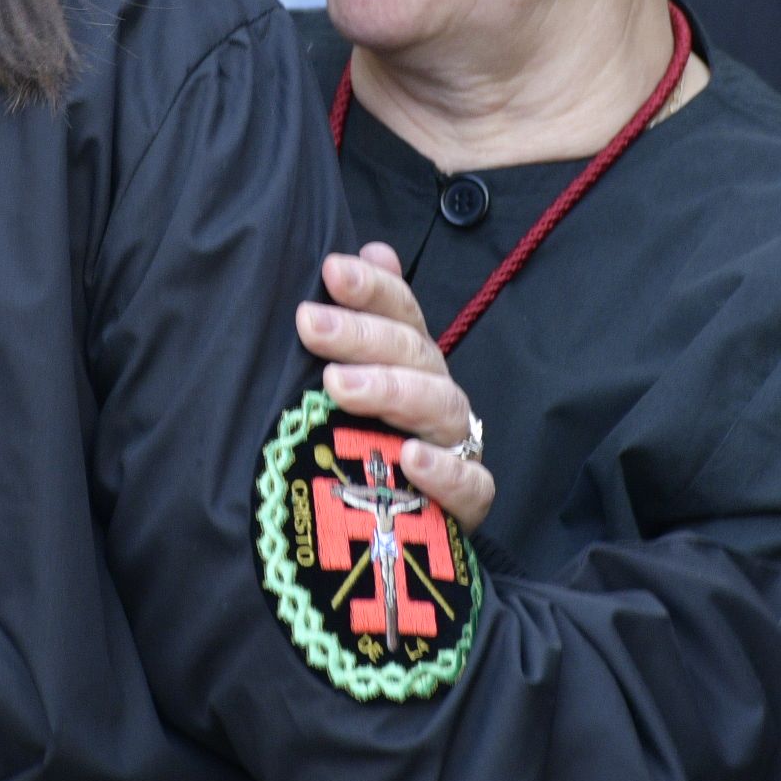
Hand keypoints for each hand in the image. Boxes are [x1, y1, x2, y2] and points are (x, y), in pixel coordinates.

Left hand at [296, 245, 496, 533]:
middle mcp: (436, 393)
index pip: (401, 310)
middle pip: (412, 351)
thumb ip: (360, 321)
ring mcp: (456, 445)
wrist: (400, 531)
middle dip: (361, 333)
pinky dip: (444, 470)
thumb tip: (372, 250)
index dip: (371, 287)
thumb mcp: (353, 381)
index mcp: (411, 360)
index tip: (330, 270)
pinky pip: (471, 482)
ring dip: (391, 390)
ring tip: (339, 386)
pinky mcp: (468, 502)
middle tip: (309, 324)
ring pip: (440, 405)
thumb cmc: (367, 443)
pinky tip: (411, 459)